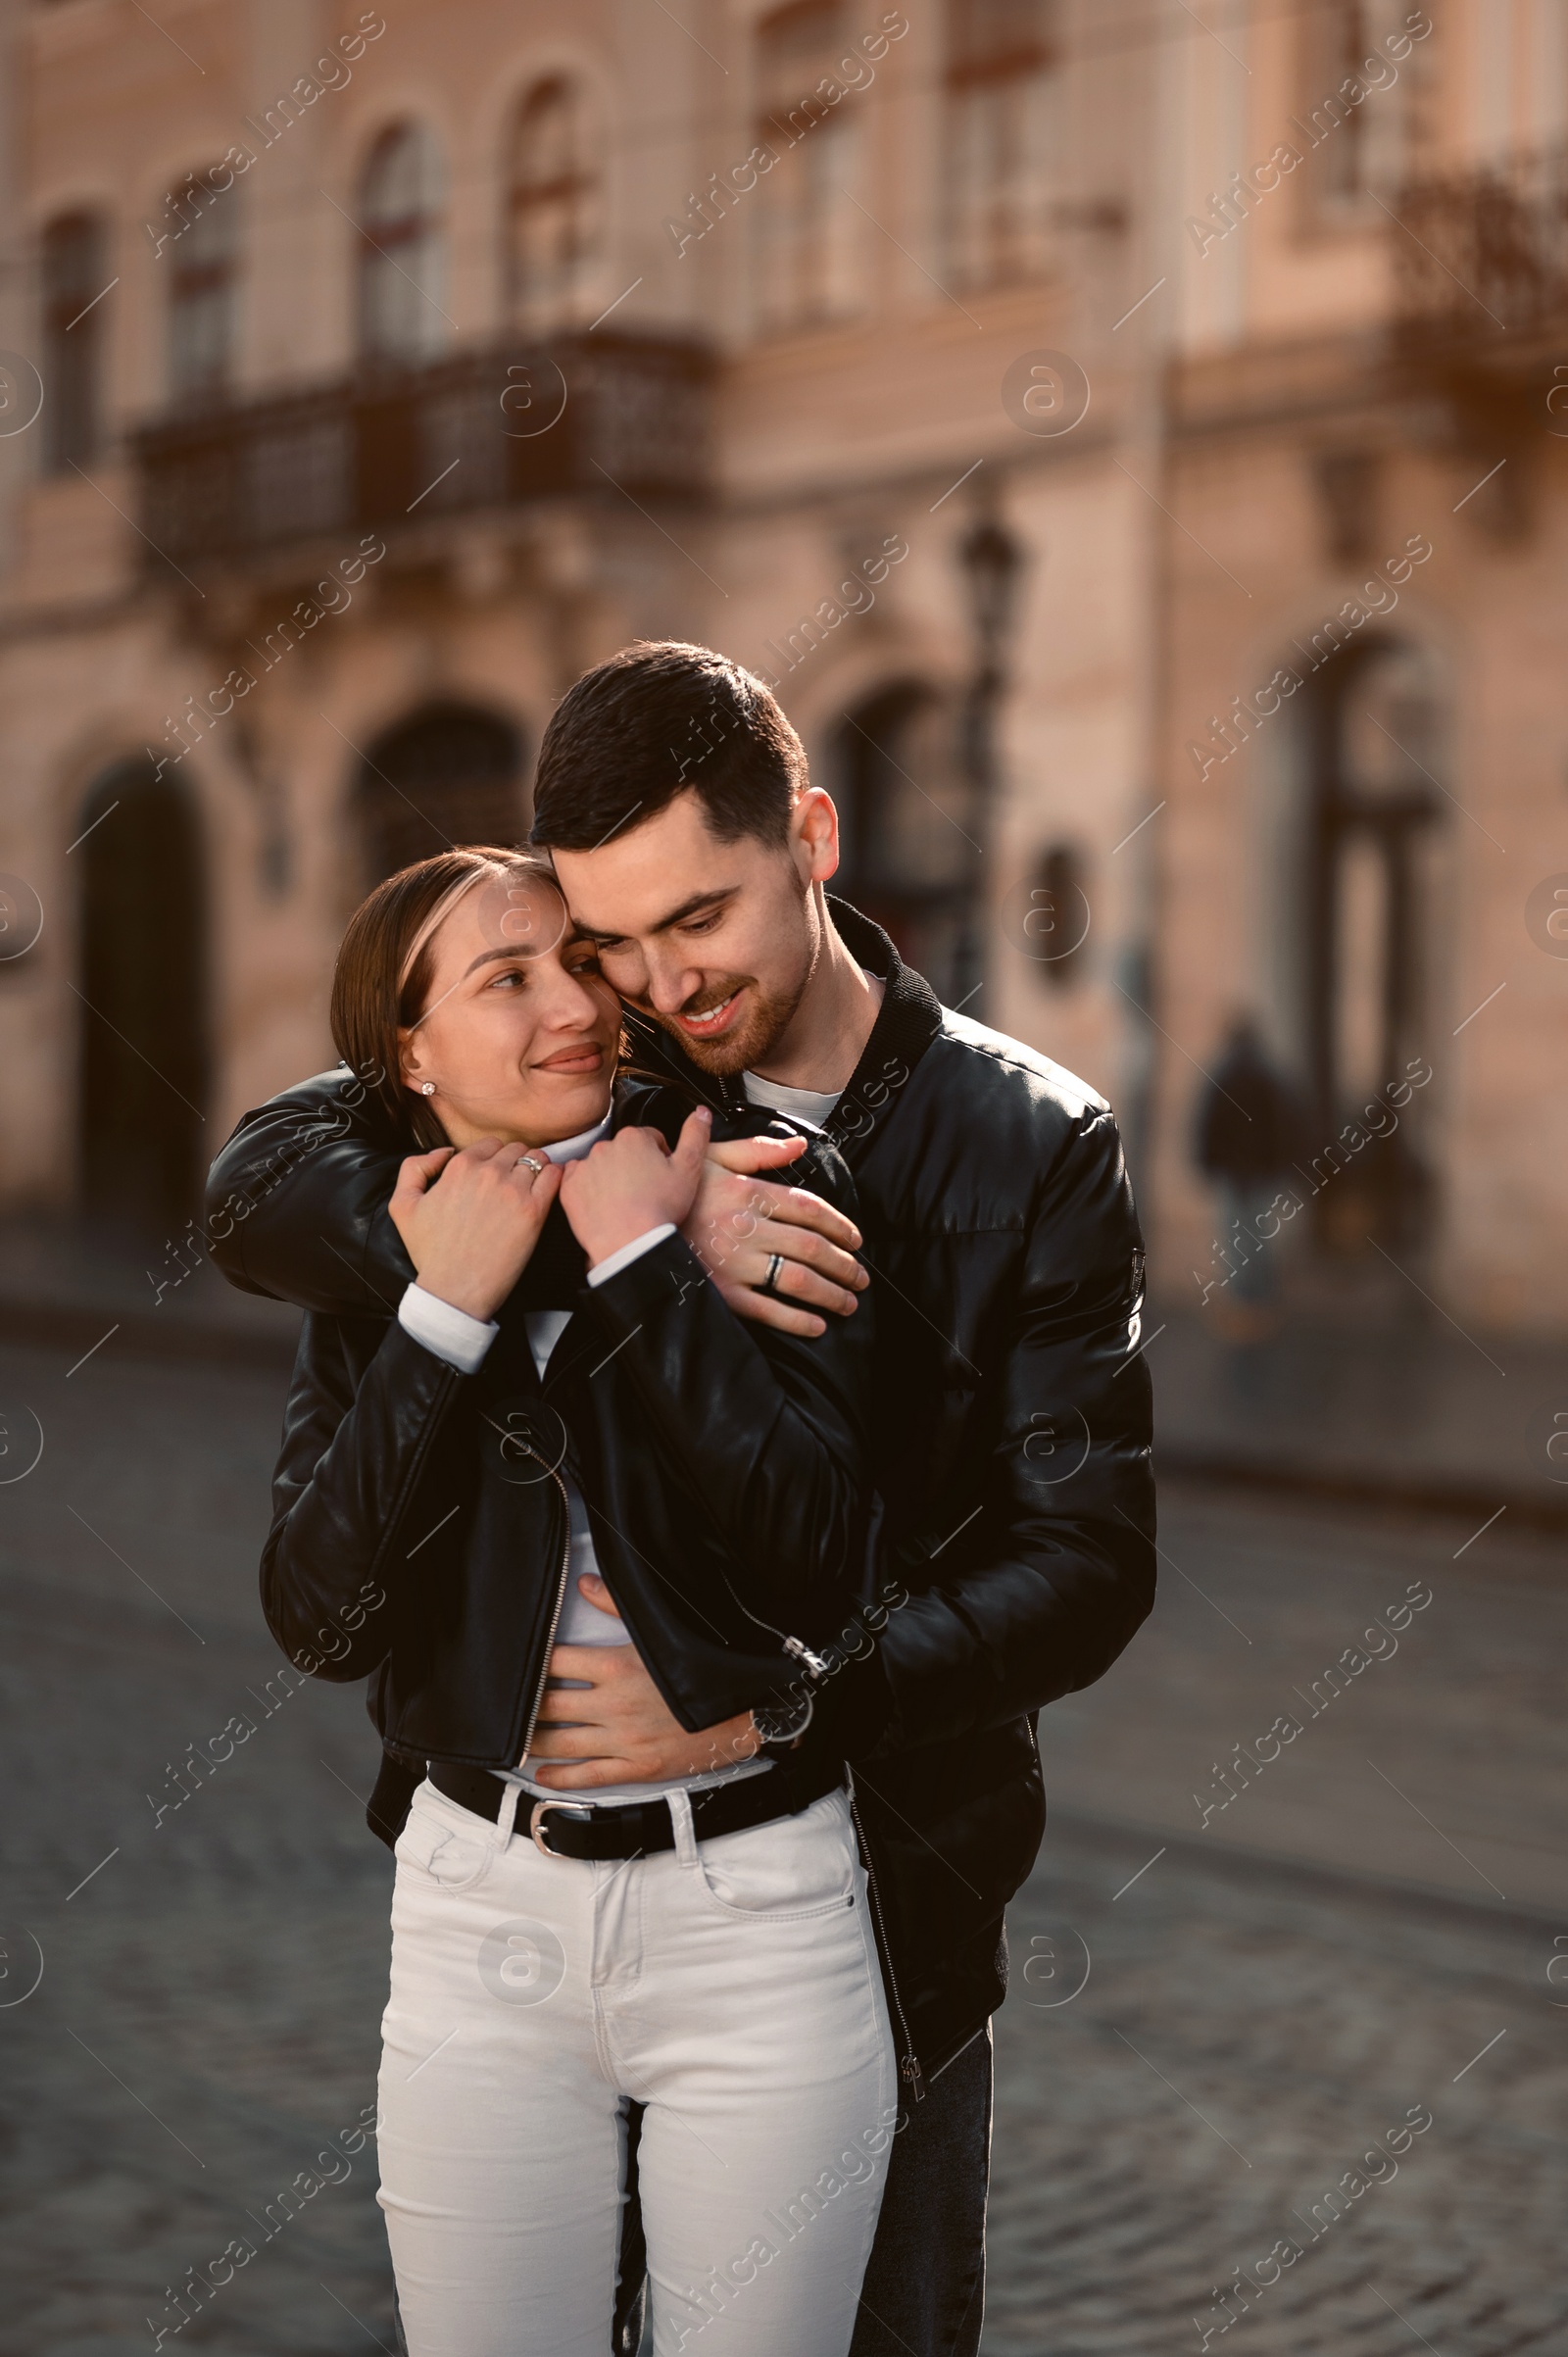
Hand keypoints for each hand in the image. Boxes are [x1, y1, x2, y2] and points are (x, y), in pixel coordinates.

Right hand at [389, 1140, 561, 1321]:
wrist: (455, 1289)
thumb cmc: (430, 1253)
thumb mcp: (403, 1205)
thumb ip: (415, 1167)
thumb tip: (444, 1152)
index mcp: (459, 1167)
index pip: (490, 1144)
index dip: (494, 1157)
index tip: (496, 1174)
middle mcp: (487, 1173)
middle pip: (515, 1149)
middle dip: (516, 1161)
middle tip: (515, 1182)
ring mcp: (512, 1190)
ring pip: (536, 1159)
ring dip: (537, 1168)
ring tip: (532, 1187)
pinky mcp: (533, 1210)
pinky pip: (554, 1175)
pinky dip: (555, 1176)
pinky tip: (549, 1188)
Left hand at [528, 1576, 761, 1786]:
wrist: (745, 1711)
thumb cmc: (704, 1668)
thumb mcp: (662, 1630)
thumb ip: (618, 1604)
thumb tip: (583, 1584)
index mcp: (616, 1666)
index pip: (555, 1662)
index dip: (531, 1661)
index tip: (517, 1663)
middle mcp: (612, 1705)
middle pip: (548, 1705)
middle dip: (523, 1706)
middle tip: (503, 1706)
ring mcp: (622, 1740)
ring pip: (560, 1743)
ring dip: (531, 1741)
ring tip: (512, 1739)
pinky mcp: (636, 1767)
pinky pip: (588, 1776)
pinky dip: (559, 1777)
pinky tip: (541, 1773)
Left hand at [558, 1109, 710, 1269]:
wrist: (630, 1245)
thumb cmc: (661, 1209)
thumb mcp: (689, 1169)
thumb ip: (696, 1135)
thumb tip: (702, 1112)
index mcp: (634, 1137)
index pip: (651, 1140)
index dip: (660, 1159)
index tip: (662, 1179)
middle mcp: (605, 1146)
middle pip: (624, 1152)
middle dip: (635, 1167)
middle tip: (645, 1193)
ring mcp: (583, 1166)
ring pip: (602, 1166)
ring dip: (612, 1178)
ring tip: (625, 1203)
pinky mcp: (568, 1187)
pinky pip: (578, 1182)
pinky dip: (589, 1191)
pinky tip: (604, 1207)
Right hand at [684, 1136, 867, 1337]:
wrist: (631, 1228)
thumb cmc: (676, 1192)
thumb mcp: (713, 1158)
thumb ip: (759, 1150)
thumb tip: (801, 1145)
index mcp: (748, 1193)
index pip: (809, 1209)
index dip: (839, 1225)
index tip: (857, 1240)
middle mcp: (746, 1228)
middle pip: (811, 1247)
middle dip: (844, 1266)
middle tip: (861, 1279)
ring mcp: (734, 1262)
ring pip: (797, 1279)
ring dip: (831, 1294)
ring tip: (849, 1303)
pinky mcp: (720, 1292)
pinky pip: (768, 1310)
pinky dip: (797, 1321)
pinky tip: (817, 1327)